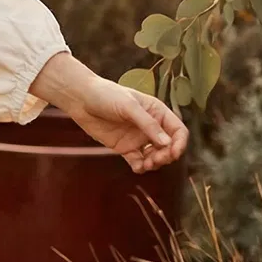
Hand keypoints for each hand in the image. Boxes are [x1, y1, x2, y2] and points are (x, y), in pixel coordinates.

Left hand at [66, 76, 188, 173]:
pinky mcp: (125, 147)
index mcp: (157, 112)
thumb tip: (167, 143)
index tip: (173, 153)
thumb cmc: (106, 95)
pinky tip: (137, 167)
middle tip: (156, 159)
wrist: (81, 99)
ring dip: (154, 163)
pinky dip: (140, 167)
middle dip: (166, 156)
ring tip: (146, 164)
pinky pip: (138, 161)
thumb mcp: (129, 106)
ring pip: (155, 156)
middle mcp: (150, 126)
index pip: (178, 130)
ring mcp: (138, 138)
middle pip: (168, 147)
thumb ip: (148, 125)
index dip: (180, 143)